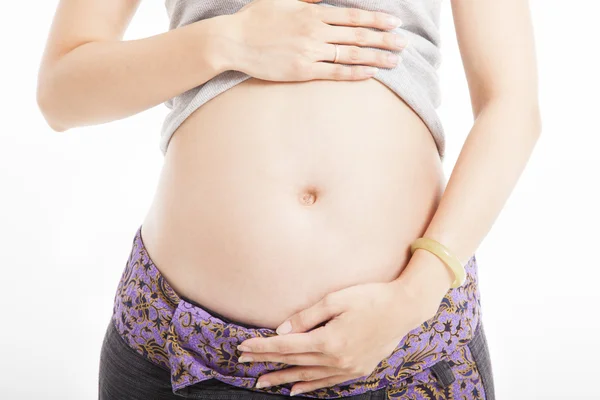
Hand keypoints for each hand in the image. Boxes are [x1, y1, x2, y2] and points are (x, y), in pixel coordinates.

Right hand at [226, 0, 407, 81]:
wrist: (233, 41)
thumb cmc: (255, 19)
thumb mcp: (283, 0)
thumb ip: (308, 0)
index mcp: (312, 12)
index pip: (353, 15)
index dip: (377, 19)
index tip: (395, 22)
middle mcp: (315, 31)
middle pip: (358, 35)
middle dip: (384, 39)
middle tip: (404, 44)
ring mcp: (310, 52)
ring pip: (351, 54)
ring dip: (376, 57)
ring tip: (395, 61)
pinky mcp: (302, 71)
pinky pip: (335, 73)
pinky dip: (355, 73)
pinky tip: (371, 73)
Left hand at [236, 279, 436, 395]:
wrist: (405, 308)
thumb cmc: (370, 298)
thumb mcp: (335, 300)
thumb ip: (306, 317)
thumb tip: (281, 331)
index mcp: (328, 341)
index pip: (286, 346)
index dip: (262, 348)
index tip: (242, 348)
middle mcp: (336, 360)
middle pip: (293, 363)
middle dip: (266, 363)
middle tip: (243, 365)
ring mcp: (348, 368)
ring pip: (307, 377)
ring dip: (283, 379)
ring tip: (263, 382)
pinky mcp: (357, 370)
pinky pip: (327, 383)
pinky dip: (309, 386)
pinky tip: (296, 390)